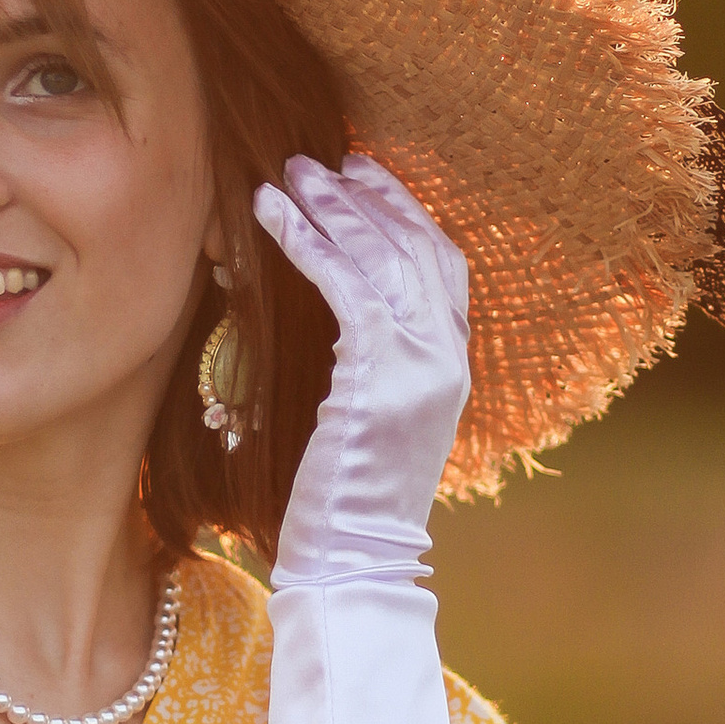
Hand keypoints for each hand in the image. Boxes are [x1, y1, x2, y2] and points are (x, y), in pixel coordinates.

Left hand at [254, 155, 470, 583]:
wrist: (352, 565)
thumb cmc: (340, 502)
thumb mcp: (362, 419)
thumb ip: (365, 366)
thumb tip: (332, 322)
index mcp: (452, 366)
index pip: (440, 263)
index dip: (403, 212)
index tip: (363, 175)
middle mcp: (448, 358)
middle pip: (417, 246)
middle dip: (368, 195)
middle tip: (319, 158)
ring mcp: (424, 366)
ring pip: (383, 257)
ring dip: (333, 207)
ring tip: (288, 173)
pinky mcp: (383, 377)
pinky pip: (347, 286)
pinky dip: (309, 241)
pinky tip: (272, 215)